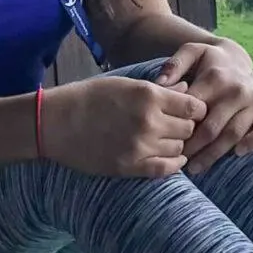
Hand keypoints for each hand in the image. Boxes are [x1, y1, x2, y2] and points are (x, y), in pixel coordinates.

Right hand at [43, 75, 205, 176]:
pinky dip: (173, 165)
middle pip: (189, 129)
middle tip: (177, 126)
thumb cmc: (90, 97)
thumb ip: (160, 89)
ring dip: (177, 145)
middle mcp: (149, 121)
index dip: (196, 109)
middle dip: (186, 127)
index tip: (189, 110)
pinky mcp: (129, 167)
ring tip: (168, 140)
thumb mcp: (126, 83)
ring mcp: (139, 146)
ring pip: (179, 149)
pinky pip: (165, 169)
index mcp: (149, 95)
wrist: (56, 123)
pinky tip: (171, 158)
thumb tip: (188, 88)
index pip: (194, 106)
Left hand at [157, 38, 252, 173]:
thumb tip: (159, 83)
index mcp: (216, 78)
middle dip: (194, 149)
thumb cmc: (208, 61)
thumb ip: (173, 65)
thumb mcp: (190, 53)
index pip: (195, 111)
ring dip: (215, 154)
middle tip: (179, 162)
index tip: (168, 143)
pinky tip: (237, 153)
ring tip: (196, 168)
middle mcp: (238, 90)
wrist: (238, 57)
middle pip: (213, 128)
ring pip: (234, 134)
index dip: (180, 129)